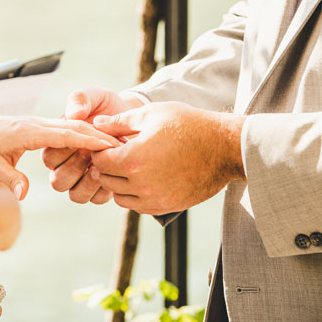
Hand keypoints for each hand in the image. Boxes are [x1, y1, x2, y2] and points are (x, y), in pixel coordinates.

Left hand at [0, 115, 118, 200]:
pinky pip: (62, 129)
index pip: (65, 134)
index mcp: (26, 131)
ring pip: (70, 126)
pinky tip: (93, 143)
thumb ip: (10, 179)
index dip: (90, 139)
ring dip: (93, 133)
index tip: (111, 145)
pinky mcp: (34, 127)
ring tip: (118, 142)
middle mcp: (34, 123)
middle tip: (126, 143)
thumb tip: (24, 194)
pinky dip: (80, 134)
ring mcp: (35, 123)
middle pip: (74, 127)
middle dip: (100, 134)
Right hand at [42, 88, 140, 203]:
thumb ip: (80, 99)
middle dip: (76, 168)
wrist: (130, 116)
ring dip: (90, 182)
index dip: (66, 150)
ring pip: (76, 195)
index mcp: (55, 146)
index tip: (84, 140)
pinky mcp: (100, 189)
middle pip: (58, 181)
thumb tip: (73, 115)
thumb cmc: (106, 106)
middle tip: (93, 153)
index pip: (50, 158)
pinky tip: (115, 172)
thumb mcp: (93, 96)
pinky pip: (96, 199)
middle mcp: (65, 167)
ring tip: (104, 164)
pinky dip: (105, 189)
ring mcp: (82, 180)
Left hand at [89, 102, 245, 214]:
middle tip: (118, 153)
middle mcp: (140, 185)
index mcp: (133, 160)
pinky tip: (145, 178)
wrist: (225, 147)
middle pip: (107, 181)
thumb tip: (96, 125)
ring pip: (120, 197)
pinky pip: (138, 206)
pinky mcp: (167, 207)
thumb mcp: (151, 114)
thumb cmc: (188, 125)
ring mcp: (154, 199)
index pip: (100, 161)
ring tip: (131, 167)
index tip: (109, 142)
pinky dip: (135, 195)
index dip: (100, 150)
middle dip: (108, 167)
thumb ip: (119, 122)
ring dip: (120, 183)